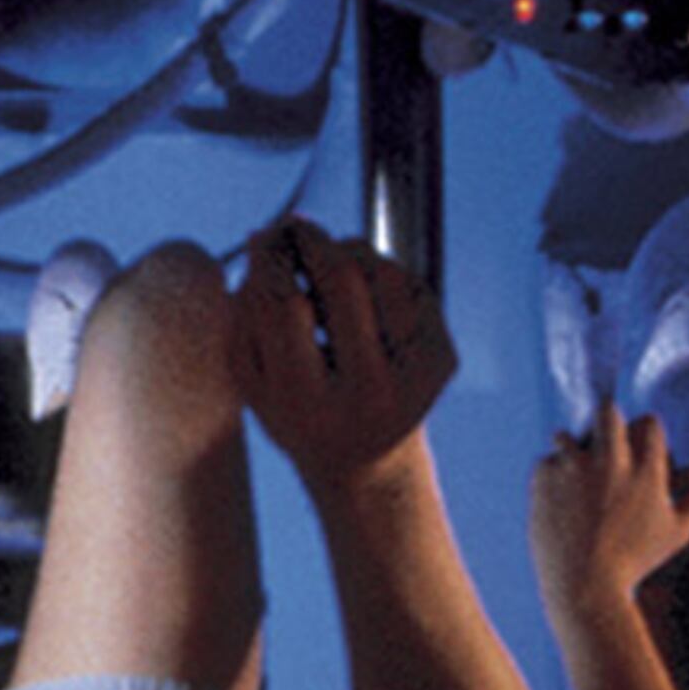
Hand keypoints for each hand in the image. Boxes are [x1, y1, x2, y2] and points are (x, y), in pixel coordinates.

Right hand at [232, 219, 456, 496]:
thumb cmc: (297, 412)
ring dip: (345, 253)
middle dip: (310, 240)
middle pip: (341, 277)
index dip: (268, 261)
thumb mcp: (255, 382)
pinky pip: (408, 286)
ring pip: (382, 270)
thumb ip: (245, 317)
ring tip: (322, 266)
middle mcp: (371, 394)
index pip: (285, 305)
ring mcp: (416, 376)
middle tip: (291, 227)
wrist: (365, 462)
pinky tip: (358, 296)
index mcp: (310, 406)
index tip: (258, 240)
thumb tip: (261, 240)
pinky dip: (377, 275)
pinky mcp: (443, 360)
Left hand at [530, 406, 688, 622]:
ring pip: (568, 435)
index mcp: (646, 471)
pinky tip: (559, 503)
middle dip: (605, 420)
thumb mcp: (680, 533)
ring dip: (571, 451)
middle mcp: (611, 463)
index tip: (635, 449)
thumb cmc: (635, 562)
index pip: (648, 422)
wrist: (584, 587)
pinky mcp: (545, 478)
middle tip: (602, 438)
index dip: (642, 432)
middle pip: (608, 411)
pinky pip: (546, 462)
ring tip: (576, 477)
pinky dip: (552, 479)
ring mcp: (575, 468)